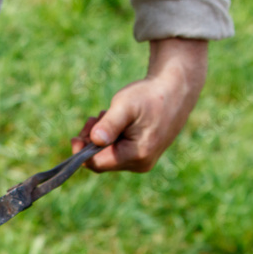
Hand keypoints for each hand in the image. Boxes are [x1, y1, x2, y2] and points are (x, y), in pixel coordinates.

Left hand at [72, 38, 207, 172]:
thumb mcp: (125, 106)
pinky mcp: (143, 155)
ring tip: (107, 115)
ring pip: (108, 155)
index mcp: (137, 155)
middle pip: (101, 161)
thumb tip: (95, 140)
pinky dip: (111, 137)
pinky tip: (117, 121)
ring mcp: (142, 161)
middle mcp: (140, 164)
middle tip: (95, 118)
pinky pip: (117, 151)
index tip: (76, 136)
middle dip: (92, 141)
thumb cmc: (150, 95)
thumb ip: (110, 124)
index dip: (82, 151)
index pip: (97, 164)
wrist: (177, 89)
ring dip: (101, 137)